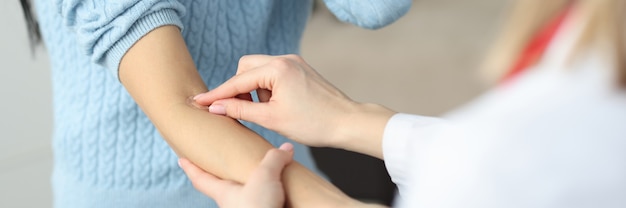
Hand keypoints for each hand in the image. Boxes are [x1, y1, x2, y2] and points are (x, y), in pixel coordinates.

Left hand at [179, 143, 293, 207]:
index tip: (181, 160)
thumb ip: (273, 160)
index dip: (191, 168)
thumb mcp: (264, 176)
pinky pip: (264, 202)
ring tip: (263, 173)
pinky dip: (270, 195)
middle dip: (223, 176)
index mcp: (224, 193)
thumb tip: (285, 149)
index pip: (200, 179)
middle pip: (223, 187)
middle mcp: (233, 203)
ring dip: (250, 186)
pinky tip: (281, 190)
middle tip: (223, 163)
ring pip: (245, 195)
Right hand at [194, 55, 394, 152]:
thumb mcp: (272, 119)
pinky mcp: (300, 69)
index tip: (199, 102)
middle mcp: (285, 59)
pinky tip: (275, 106)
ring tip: (267, 111)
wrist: (347, 122)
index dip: (217, 94)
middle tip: (241, 110)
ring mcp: (294, 62)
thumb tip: (216, 107)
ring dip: (255, 89)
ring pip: (259, 70)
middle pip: (246, 68)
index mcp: (277, 69)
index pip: (237, 80)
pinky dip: (267, 88)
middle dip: (239, 88)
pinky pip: (273, 74)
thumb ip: (241, 110)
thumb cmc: (314, 123)